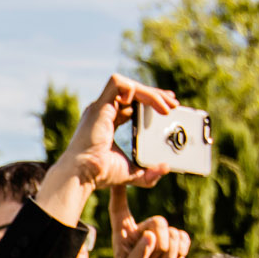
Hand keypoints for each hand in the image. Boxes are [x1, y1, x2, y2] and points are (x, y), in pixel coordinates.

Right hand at [33, 75, 176, 225]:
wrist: (84, 174)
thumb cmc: (101, 174)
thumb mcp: (131, 173)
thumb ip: (148, 173)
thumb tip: (166, 168)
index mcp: (108, 122)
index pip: (131, 104)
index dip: (150, 102)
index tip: (168, 108)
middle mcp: (103, 111)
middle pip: (133, 92)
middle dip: (156, 95)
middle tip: (174, 105)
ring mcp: (100, 107)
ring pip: (128, 85)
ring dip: (150, 93)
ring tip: (167, 107)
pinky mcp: (99, 105)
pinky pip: (117, 83)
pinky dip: (133, 89)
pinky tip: (145, 104)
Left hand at [111, 193, 191, 257]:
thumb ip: (138, 254)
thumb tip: (151, 236)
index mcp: (124, 236)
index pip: (119, 210)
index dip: (119, 193)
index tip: (119, 177)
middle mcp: (142, 232)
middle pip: (158, 221)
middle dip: (160, 243)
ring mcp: (160, 237)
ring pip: (172, 231)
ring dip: (168, 253)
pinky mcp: (176, 243)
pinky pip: (183, 238)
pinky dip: (179, 253)